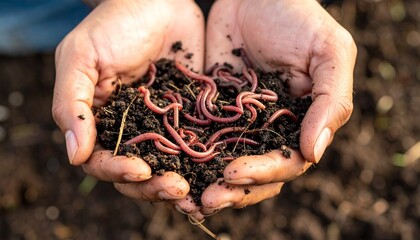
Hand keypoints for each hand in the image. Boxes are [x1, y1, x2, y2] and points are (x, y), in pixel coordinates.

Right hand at [52, 0, 204, 202]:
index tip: (139, 170)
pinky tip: (219, 173)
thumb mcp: (81, 57)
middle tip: (178, 190)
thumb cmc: (114, 24)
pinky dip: (206, 166)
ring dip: (182, 185)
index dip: (117, 171)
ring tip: (199, 195)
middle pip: (138, 174)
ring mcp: (163, 127)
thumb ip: (73, 104)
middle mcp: (132, 131)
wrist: (159, 1)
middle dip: (155, 186)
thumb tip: (74, 157)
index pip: (103, 160)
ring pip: (169, 168)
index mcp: (101, 123)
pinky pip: (198, 148)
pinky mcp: (192, 119)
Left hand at [198, 0, 356, 214]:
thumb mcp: (328, 52)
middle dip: (231, 189)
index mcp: (300, 124)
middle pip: (253, 173)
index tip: (234, 173)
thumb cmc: (298, 17)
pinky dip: (186, 157)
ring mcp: (236, 123)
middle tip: (205, 200)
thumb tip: (314, 153)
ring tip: (183, 197)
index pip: (285, 162)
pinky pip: (197, 139)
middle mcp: (267, 130)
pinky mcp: (209, 111)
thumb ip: (330, 100)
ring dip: (206, 183)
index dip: (263, 174)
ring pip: (223, 164)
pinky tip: (169, 168)